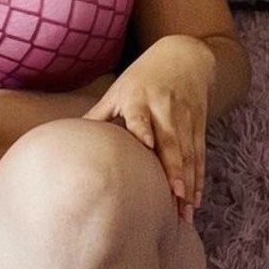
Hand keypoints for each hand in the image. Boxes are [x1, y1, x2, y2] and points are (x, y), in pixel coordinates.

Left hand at [83, 35, 214, 221]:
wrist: (185, 56)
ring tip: (185, 212)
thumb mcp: (118, 90)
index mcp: (139, 99)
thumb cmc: (142, 77)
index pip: (140, 115)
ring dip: (188, 183)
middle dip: (174, 170)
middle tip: (174, 197)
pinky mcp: (199, 126)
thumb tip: (69, 138)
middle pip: (170, 142)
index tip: (148, 145)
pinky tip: (194, 201)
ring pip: (188, 154)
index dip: (143, 129)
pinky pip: (199, 156)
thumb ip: (99, 114)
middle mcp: (164, 109)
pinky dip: (198, 179)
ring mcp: (185, 119)